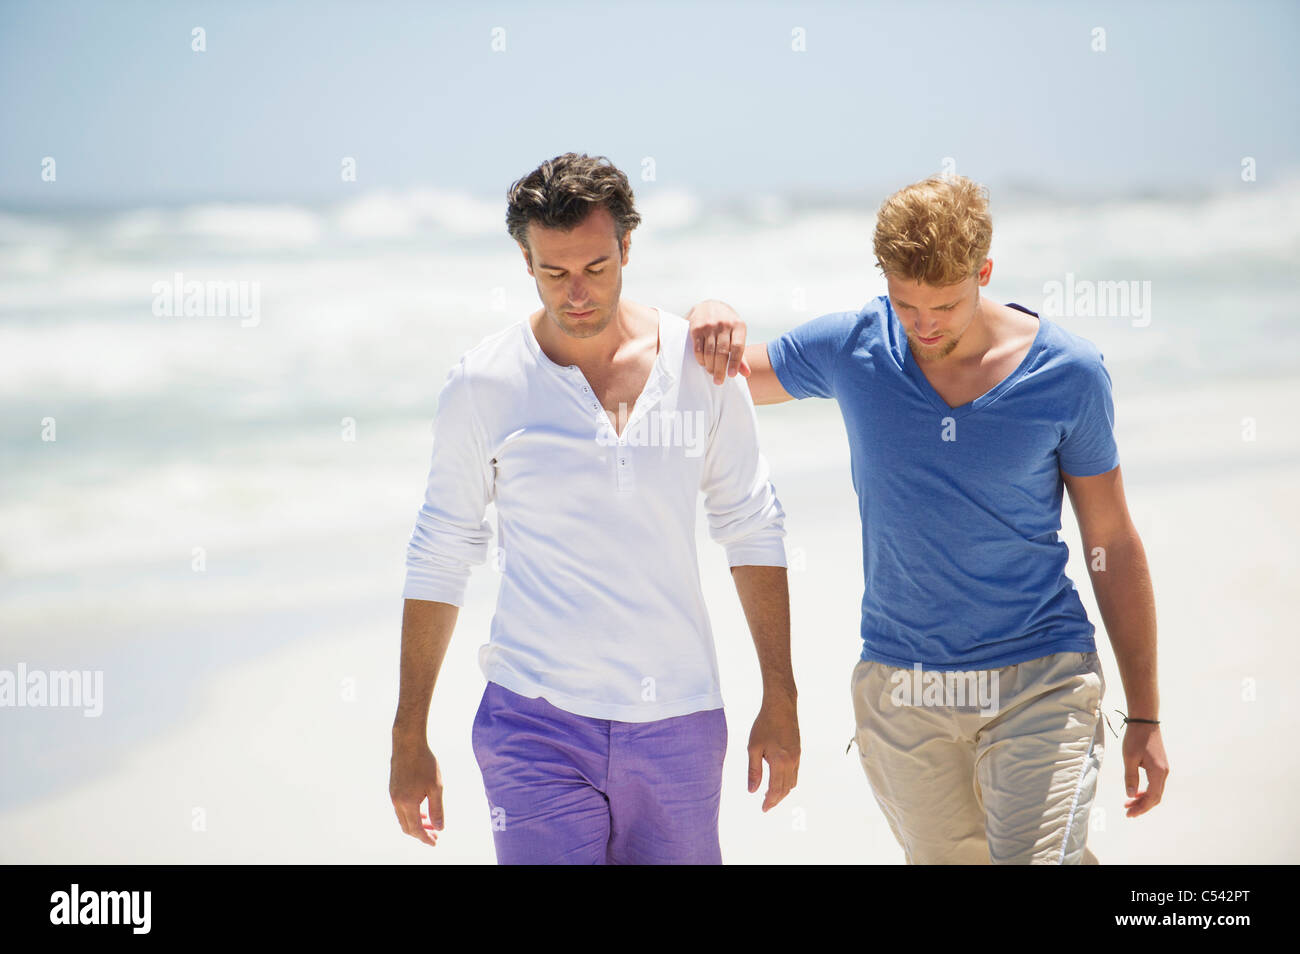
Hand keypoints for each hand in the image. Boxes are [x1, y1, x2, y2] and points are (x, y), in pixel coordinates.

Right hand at [390, 736, 444, 845]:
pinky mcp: (393, 789)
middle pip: (407, 827)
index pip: (416, 829)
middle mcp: (397, 802)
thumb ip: (437, 809)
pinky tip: (422, 809)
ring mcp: (393, 795)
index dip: (426, 838)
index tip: (435, 842)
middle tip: (435, 835)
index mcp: (408, 803)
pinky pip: (401, 809)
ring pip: (403, 818)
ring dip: (416, 824)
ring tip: (431, 823)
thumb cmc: (425, 763)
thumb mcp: (436, 787)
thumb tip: (440, 827)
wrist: (408, 743)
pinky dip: (411, 814)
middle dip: (421, 834)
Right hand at [686, 299, 749, 384]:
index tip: (731, 375)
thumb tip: (746, 374)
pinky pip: (698, 349)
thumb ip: (741, 354)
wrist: (709, 306)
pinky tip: (703, 364)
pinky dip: (701, 360)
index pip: (738, 347)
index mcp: (738, 325)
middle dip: (720, 369)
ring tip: (711, 373)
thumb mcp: (737, 334)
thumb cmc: (726, 325)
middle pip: (722, 352)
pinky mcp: (696, 328)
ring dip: (710, 366)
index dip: (735, 363)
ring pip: (709, 352)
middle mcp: (724, 324)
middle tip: (718, 381)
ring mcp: (709, 325)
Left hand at [747, 695, 799, 811]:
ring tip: (771, 796)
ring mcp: (797, 757)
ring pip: (792, 782)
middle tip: (766, 806)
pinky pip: (795, 773)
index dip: (769, 801)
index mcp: (780, 762)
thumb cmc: (764, 725)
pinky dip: (788, 782)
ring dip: (783, 792)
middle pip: (785, 789)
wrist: (781, 706)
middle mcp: (792, 762)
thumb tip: (752, 791)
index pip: (775, 789)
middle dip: (776, 800)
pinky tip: (779, 781)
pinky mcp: (798, 752)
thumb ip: (753, 770)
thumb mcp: (753, 747)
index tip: (763, 809)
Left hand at [1122, 724, 1167, 816]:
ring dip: (1143, 799)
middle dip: (1142, 806)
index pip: (1152, 797)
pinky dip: (1146, 791)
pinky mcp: (1160, 766)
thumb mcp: (1129, 758)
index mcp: (1158, 772)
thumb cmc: (1135, 738)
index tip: (1129, 814)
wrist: (1145, 721)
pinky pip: (1155, 784)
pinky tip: (1135, 792)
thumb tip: (1130, 796)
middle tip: (1128, 812)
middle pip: (1155, 797)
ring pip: (1156, 791)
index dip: (1141, 807)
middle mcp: (1164, 773)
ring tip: (1128, 804)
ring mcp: (1163, 769)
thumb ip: (1130, 777)